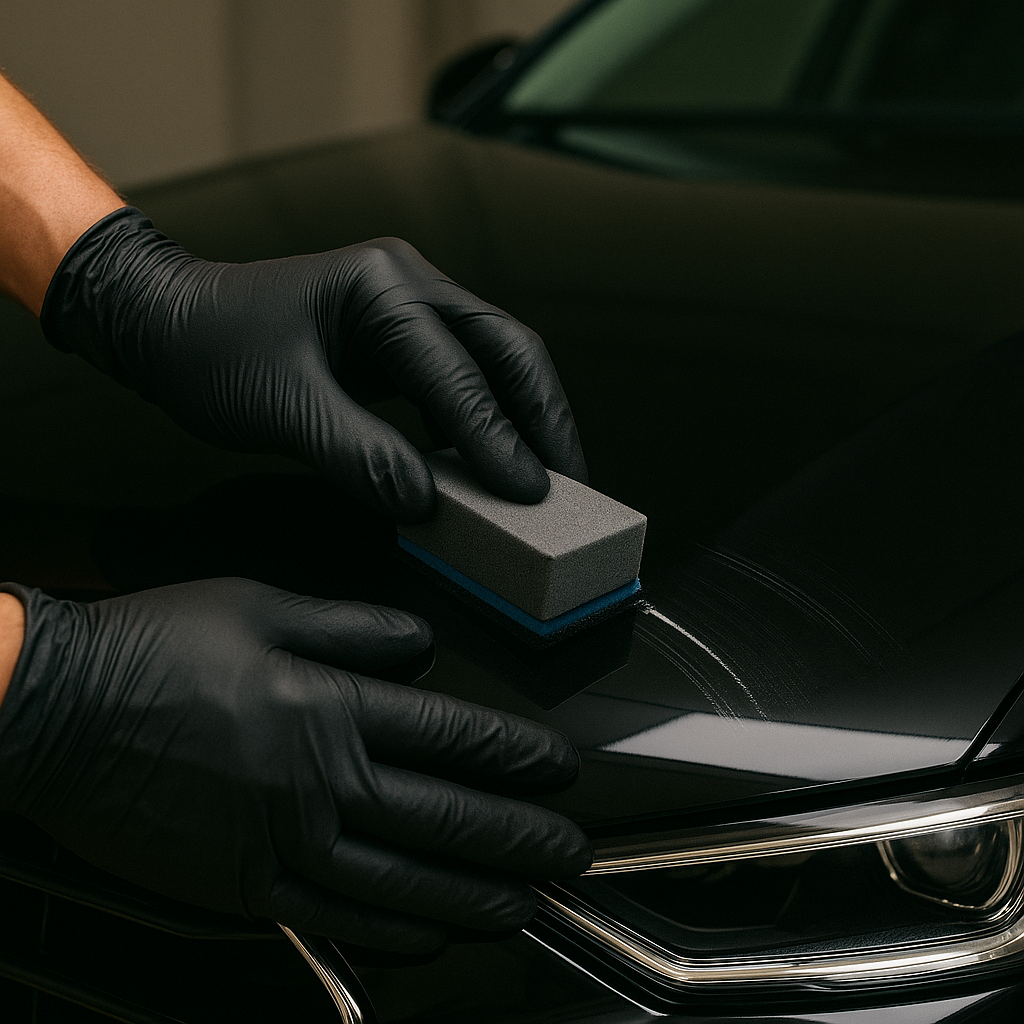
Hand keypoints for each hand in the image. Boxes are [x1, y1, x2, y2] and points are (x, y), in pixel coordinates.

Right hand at [0, 579, 589, 951]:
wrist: (56, 709)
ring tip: (525, 907)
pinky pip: (333, 921)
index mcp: (330, 705)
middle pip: (447, 817)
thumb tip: (418, 644)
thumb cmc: (157, 648)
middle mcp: (320, 783)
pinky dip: (390, 933)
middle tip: (571, 851)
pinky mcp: (243, 886)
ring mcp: (283, 844)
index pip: (454, 734)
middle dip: (520, 836)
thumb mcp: (260, 606)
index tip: (560, 767)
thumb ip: (352, 626)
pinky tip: (429, 940)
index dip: (517, 754)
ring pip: (403, 881)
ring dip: (473, 896)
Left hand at [40, 209, 586, 520]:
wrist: (170, 325)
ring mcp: (411, 310)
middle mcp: (410, 285)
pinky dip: (486, 423)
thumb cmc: (213, 350)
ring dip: (525, 419)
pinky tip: (494, 462)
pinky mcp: (402, 342)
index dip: (496, 436)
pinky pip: (463, 381)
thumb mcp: (281, 408)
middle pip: (509, 349)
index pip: (459, 369)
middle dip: (544, 417)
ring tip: (549, 477)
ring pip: (497, 363)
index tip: (528, 492)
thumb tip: (426, 502)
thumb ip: (357, 455)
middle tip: (570, 481)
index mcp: (382, 285)